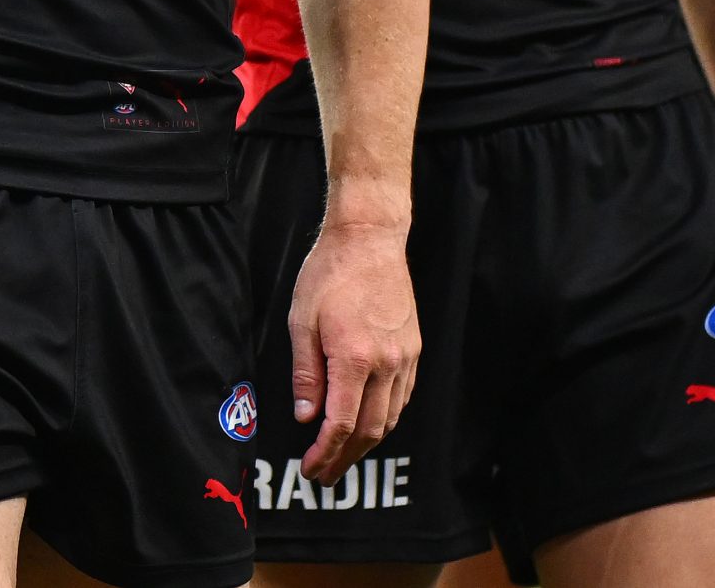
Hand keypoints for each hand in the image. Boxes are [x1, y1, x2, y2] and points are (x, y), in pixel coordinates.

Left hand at [287, 217, 418, 484]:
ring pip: (390, 417)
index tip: (310, 469)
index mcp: (355, 358)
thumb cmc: (330, 273)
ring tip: (345, 456)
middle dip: (346, 459)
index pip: (341, 424)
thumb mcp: (302, 321)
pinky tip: (371, 422)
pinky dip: (386, 418)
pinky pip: (403, 396)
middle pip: (370, 430)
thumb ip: (306, 373)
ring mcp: (404, 356)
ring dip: (368, 444)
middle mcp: (386, 363)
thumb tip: (306, 416)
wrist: (370, 239)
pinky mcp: (413, 346)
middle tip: (325, 475)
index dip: (325, 453)